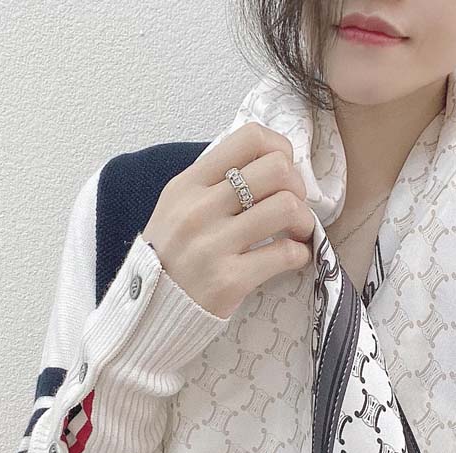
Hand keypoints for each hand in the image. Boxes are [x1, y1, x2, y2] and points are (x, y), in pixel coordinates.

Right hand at [142, 121, 315, 319]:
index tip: (283, 171)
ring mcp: (214, 245)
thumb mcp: (177, 207)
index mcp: (188, 184)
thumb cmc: (170, 257)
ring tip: (297, 233)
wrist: (151, 311)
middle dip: (297, 186)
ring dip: (304, 220)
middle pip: (277, 170)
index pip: (248, 137)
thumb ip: (213, 183)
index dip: (279, 149)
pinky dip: (300, 254)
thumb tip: (265, 164)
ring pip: (286, 208)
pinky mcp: (230, 280)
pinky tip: (293, 257)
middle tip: (293, 206)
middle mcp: (200, 209)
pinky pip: (285, 254)